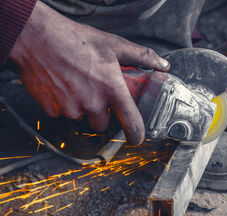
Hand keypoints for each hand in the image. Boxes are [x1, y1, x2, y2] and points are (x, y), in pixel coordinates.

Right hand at [9, 1, 169, 144]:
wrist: (37, 37)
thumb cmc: (76, 40)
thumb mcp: (114, 45)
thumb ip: (142, 57)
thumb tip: (162, 65)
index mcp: (112, 90)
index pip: (131, 122)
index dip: (136, 134)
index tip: (137, 138)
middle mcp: (93, 103)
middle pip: (103, 123)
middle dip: (102, 113)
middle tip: (97, 93)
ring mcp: (71, 109)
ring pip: (82, 118)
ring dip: (82, 107)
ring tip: (77, 84)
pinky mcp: (52, 110)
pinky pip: (62, 114)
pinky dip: (64, 104)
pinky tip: (62, 85)